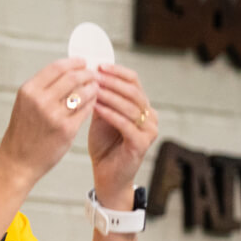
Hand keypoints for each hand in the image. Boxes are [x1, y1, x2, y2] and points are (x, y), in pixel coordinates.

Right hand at [0, 57, 96, 184]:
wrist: (18, 161)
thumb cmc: (24, 132)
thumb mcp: (26, 103)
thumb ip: (44, 87)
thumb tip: (69, 70)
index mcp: (29, 90)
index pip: (58, 67)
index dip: (74, 62)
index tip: (83, 62)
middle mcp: (40, 100)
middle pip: (73, 77)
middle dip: (87, 74)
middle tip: (93, 75)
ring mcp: (54, 115)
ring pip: (83, 92)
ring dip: (93, 88)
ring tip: (95, 89)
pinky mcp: (66, 130)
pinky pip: (86, 110)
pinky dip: (92, 104)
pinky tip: (92, 104)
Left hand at [88, 65, 156, 204]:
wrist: (107, 175)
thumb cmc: (104, 145)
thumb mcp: (101, 116)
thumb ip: (100, 97)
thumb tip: (89, 72)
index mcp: (142, 106)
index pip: (133, 81)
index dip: (116, 72)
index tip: (98, 65)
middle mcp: (150, 116)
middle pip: (133, 91)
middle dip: (111, 82)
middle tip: (93, 76)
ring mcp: (149, 131)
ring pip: (130, 106)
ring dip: (110, 96)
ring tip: (92, 89)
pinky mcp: (142, 144)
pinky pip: (126, 124)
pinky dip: (110, 114)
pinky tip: (96, 107)